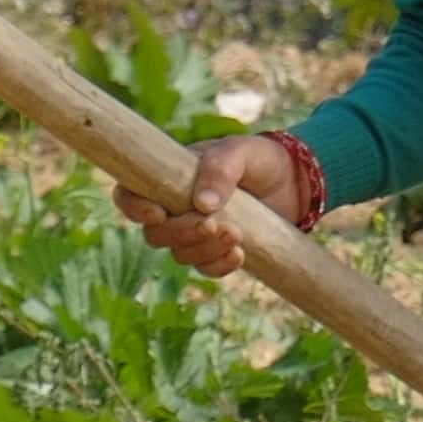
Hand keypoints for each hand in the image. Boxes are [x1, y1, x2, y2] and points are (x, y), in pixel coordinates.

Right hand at [125, 133, 295, 276]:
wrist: (293, 181)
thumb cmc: (257, 158)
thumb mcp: (240, 152)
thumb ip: (220, 169)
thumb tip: (203, 205)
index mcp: (166, 178)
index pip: (129, 196)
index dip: (134, 209)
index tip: (158, 214)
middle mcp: (174, 208)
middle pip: (155, 235)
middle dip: (181, 233)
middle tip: (213, 223)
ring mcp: (193, 233)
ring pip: (181, 254)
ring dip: (205, 249)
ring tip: (236, 233)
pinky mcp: (216, 251)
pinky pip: (206, 269)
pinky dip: (219, 265)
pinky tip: (240, 254)